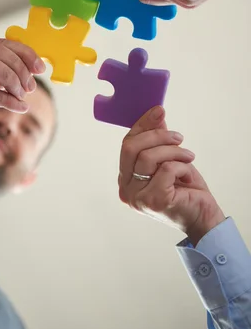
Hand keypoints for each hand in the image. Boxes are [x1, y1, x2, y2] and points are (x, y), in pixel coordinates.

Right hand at [118, 106, 224, 244]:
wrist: (203, 218)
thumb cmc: (185, 189)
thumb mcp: (169, 159)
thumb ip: (158, 140)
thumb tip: (157, 113)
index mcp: (126, 178)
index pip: (127, 144)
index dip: (142, 125)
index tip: (158, 111)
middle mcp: (126, 189)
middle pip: (131, 148)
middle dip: (157, 136)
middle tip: (178, 136)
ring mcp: (137, 197)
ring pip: (148, 157)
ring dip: (173, 152)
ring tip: (188, 157)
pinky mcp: (153, 200)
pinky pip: (165, 170)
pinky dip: (181, 167)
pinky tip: (188, 175)